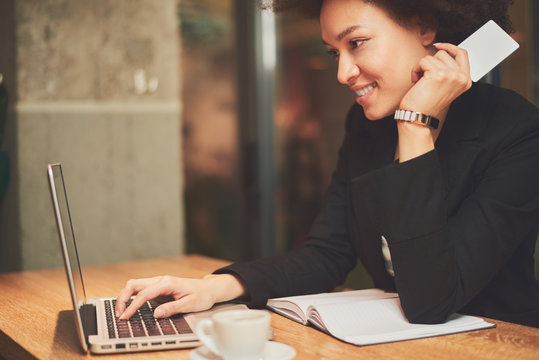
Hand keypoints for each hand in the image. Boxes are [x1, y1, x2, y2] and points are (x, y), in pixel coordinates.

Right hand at [115, 274, 245, 319]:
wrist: (209, 288)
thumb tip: (156, 313)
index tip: (126, 316)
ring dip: (125, 296)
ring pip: (135, 285)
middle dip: (123, 298)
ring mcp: (159, 283)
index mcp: (168, 283)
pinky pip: (140, 290)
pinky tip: (129, 307)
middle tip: (120, 314)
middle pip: (134, 284)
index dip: (133, 306)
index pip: (144, 294)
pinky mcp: (158, 288)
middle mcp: (161, 280)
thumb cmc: (202, 295)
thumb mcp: (190, 304)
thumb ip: (173, 308)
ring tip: (122, 312)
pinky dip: (131, 297)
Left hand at [396, 43, 471, 161]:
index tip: (438, 45)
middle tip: (425, 79)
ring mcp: (451, 75)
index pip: (462, 54)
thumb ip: (449, 71)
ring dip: (422, 67)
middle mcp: (461, 77)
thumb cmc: (426, 103)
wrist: (417, 117)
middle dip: (430, 63)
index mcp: (465, 80)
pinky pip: (423, 61)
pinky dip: (415, 70)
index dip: (449, 47)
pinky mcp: (438, 74)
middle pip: (444, 54)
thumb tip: (442, 51)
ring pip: (432, 56)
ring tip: (421, 82)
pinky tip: (416, 81)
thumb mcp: (444, 85)